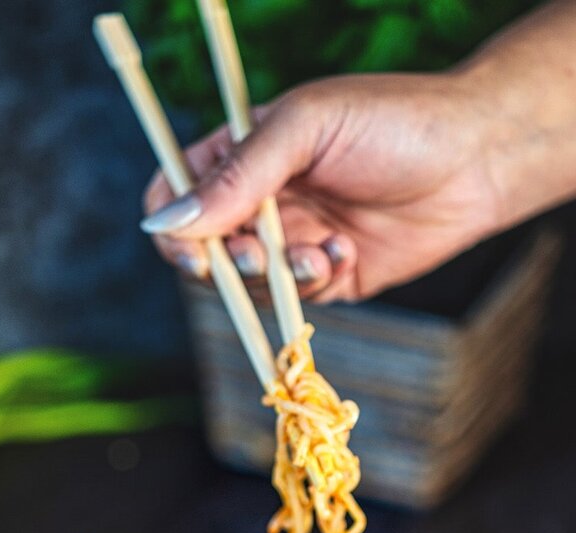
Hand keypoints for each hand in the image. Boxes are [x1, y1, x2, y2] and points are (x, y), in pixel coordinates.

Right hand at [142, 71, 500, 302]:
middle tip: (259, 253)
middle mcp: (260, 201)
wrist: (478, 160)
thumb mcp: (305, 130)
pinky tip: (347, 252)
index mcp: (243, 153)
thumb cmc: (393, 122)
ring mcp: (290, 242)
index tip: (189, 247)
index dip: (171, 227)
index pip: (175, 194)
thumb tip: (165, 224)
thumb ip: (236, 176)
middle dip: (226, 261)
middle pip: (203, 250)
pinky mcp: (325, 278)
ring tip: (322, 247)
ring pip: (247, 283)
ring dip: (276, 274)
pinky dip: (313, 282)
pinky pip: (293, 299)